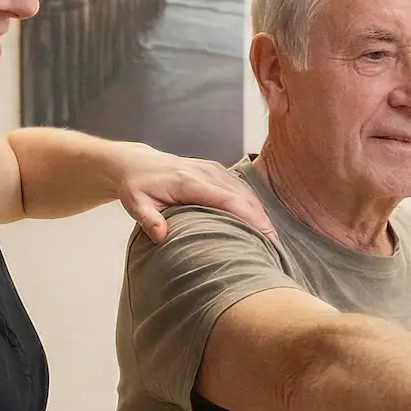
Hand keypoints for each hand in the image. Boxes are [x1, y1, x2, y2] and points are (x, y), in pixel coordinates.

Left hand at [111, 143, 273, 241]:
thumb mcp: (136, 204)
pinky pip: (241, 188)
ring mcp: (213, 169)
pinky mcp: (217, 170)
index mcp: (188, 181)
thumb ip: (149, 220)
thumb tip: (161, 237)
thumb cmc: (137, 187)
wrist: (137, 163)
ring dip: (260, 213)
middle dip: (261, 220)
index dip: (249, 217)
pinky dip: (253, 205)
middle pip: (243, 196)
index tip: (265, 235)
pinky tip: (259, 223)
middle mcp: (206, 172)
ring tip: (271, 240)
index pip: (227, 199)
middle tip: (274, 248)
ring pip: (246, 191)